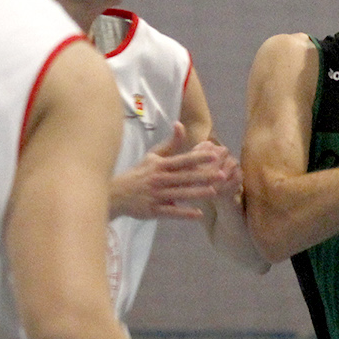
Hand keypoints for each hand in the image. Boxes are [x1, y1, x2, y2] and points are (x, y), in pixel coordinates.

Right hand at [111, 122, 236, 220]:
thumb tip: (180, 124)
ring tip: (214, 192)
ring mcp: (156, 196)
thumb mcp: (153, 156)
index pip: (182, 160)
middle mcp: (159, 179)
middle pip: (184, 177)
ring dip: (197, 193)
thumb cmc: (140, 173)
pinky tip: (199, 214)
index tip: (214, 154)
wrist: (116, 194)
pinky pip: (171, 213)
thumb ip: (171, 144)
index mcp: (160, 165)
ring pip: (180, 194)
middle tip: (222, 174)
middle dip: (203, 176)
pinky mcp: (153, 210)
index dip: (198, 156)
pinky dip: (184, 213)